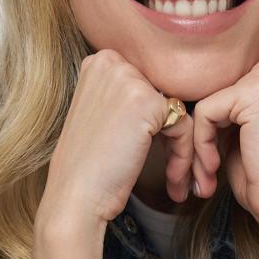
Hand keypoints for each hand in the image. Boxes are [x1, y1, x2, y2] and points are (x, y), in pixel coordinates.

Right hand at [39, 50, 194, 227]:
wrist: (74, 197)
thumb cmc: (87, 166)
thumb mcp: (100, 115)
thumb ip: (126, 98)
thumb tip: (165, 97)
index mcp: (98, 62)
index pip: (147, 84)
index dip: (155, 121)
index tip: (155, 151)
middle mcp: (111, 63)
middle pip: (163, 94)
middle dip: (171, 134)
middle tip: (173, 169)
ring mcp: (128, 80)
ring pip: (176, 110)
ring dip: (181, 149)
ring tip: (176, 179)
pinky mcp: (147, 103)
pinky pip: (183, 125)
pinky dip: (183, 155)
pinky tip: (172, 179)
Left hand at [187, 53, 258, 233]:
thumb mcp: (240, 133)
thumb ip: (222, 111)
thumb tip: (183, 100)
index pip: (217, 91)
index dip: (205, 129)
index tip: (205, 162)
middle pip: (209, 96)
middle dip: (198, 138)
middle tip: (201, 174)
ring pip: (203, 106)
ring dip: (197, 147)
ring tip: (206, 176)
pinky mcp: (254, 94)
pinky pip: (204, 113)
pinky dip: (201, 145)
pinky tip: (215, 167)